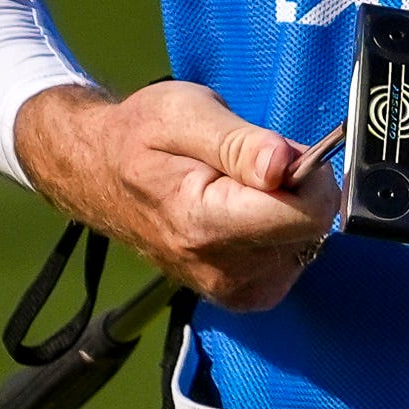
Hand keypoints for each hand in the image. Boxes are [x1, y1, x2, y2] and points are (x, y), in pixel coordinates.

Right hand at [13, 81, 341, 314]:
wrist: (97, 172)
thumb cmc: (139, 135)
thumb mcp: (186, 113)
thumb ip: (240, 143)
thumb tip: (285, 164)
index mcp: (206, 224)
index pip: (307, 214)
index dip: (308, 173)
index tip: (275, 153)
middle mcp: (222, 270)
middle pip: (312, 227)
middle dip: (297, 187)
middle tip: (251, 164)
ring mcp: (231, 289)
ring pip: (307, 242)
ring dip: (287, 208)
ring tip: (237, 186)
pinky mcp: (241, 295)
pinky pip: (293, 258)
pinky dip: (280, 231)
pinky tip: (243, 213)